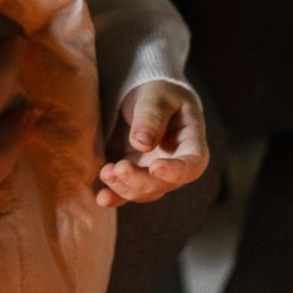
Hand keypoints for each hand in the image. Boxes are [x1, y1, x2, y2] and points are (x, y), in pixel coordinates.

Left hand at [97, 80, 208, 206]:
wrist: (145, 99)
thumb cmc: (159, 93)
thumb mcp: (157, 97)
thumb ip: (152, 117)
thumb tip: (143, 143)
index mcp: (191, 144)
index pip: (191, 165)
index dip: (176, 171)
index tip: (155, 167)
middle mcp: (175, 165)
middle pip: (163, 184)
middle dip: (140, 181)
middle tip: (119, 168)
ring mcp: (154, 174)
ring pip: (144, 192)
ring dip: (124, 188)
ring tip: (106, 172)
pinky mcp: (135, 176)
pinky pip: (126, 193)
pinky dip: (114, 197)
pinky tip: (101, 198)